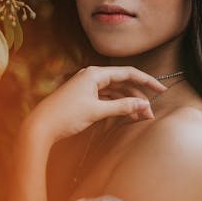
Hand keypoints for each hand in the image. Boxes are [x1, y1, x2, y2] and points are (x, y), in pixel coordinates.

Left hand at [25, 65, 166, 142]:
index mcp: (95, 74)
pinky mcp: (84, 98)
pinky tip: (126, 116)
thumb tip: (144, 104)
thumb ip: (122, 106)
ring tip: (141, 118)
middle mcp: (92, 77)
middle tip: (150, 114)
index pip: (128, 73)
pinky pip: (106, 99)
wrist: (40, 127)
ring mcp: (87, 87)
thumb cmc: (66, 116)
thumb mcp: (97, 111)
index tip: (161, 90)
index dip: (147, 81)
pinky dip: (117, 106)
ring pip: (115, 92)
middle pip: (123, 83)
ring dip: (129, 104)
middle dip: (138, 97)